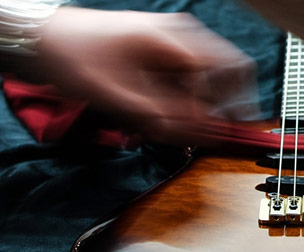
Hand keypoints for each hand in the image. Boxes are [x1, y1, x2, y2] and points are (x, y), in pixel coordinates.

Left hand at [29, 7, 258, 145]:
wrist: (44, 37)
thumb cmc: (74, 59)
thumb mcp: (115, 98)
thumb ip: (159, 119)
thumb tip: (197, 137)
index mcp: (170, 40)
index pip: (219, 73)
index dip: (224, 107)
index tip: (216, 133)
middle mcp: (180, 33)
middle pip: (229, 66)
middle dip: (230, 101)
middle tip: (225, 129)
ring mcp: (173, 37)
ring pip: (214, 69)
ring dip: (209, 100)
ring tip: (194, 125)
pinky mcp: (164, 46)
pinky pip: (195, 72)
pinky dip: (192, 95)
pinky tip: (176, 113)